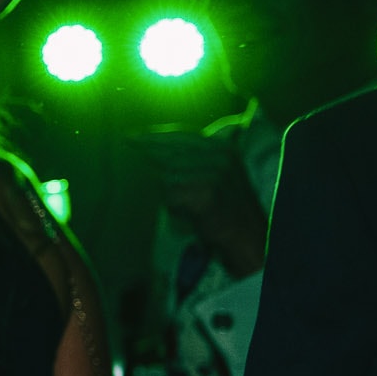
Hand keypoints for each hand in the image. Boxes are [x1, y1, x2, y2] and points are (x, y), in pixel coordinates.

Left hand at [131, 128, 267, 276]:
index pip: (182, 137)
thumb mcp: (218, 174)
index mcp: (224, 149)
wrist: (247, 238)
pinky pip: (171, 197)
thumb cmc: (227, 209)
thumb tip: (153, 149)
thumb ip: (193, 159)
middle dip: (149, 156)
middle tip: (129, 149)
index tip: (130, 137)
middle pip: (170, 153)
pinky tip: (189, 215)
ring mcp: (214, 174)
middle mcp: (221, 157)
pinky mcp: (206, 194)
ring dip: (170, 193)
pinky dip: (174, 209)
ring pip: (167, 177)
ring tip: (188, 206)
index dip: (154, 137)